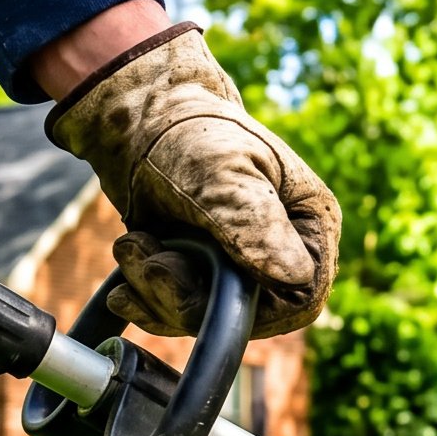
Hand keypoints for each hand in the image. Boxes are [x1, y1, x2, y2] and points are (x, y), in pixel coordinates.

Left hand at [41, 21, 338, 337]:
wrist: (138, 117)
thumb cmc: (190, 131)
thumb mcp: (223, 172)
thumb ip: (254, 224)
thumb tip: (293, 278)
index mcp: (308, 224)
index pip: (302, 298)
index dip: (252, 308)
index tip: (203, 280)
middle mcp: (280, 252)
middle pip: (247, 317)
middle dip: (186, 298)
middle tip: (144, 254)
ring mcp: (237, 266)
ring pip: (204, 318)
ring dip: (155, 292)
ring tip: (131, 245)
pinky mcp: (200, 273)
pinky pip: (178, 313)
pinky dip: (145, 298)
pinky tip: (128, 267)